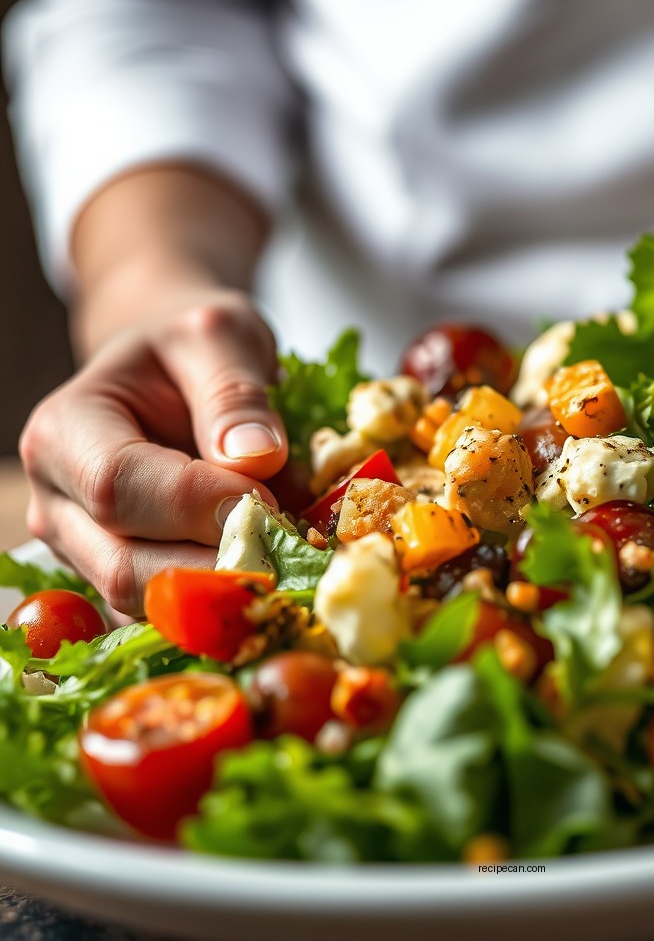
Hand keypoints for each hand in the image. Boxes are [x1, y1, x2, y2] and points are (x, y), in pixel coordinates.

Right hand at [19, 290, 288, 617]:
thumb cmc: (191, 347)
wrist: (174, 370)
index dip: (196, 503)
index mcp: (66, 431)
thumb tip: (255, 461)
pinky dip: (226, 604)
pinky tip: (273, 572)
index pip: (119, 488)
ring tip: (289, 555)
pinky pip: (171, 616)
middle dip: (218, 565)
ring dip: (227, 591)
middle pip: (126, 566)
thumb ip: (235, 392)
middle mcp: (60, 502)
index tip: (267, 496)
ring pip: (149, 605)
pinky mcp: (125, 580)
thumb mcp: (219, 335)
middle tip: (294, 547)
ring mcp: (86, 551)